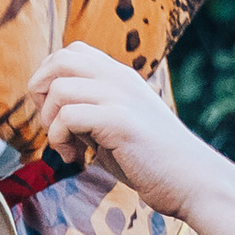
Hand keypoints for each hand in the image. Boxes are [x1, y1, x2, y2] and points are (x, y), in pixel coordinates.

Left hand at [29, 44, 221, 222]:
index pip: (71, 53)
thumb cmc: (152, 162)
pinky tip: (76, 158)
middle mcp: (120, 78)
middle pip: (59, 60)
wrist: (193, 182)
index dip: (50, 79)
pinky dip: (59, 139)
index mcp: (120, 76)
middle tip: (52, 125)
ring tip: (67, 148)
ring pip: (59, 88)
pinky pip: (68, 116)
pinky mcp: (120, 121)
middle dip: (41, 93)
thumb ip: (88, 113)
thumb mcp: (115, 126)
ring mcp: (121, 97)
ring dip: (50, 122)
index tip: (56, 115)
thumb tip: (52, 113)